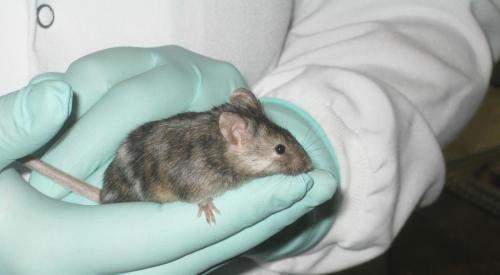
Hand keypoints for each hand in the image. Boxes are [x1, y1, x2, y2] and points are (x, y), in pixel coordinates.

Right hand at [17, 46, 337, 273]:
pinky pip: (184, 254)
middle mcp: (101, 274)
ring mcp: (114, 274)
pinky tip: (251, 209)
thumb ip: (9, 127)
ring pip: (199, 258)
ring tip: (295, 196)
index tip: (292, 185)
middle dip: (264, 219)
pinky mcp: (120, 266)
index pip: (177, 231)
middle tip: (316, 188)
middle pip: (202, 251)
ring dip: (251, 226)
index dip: (240, 209)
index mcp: (70, 252)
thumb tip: (59, 92)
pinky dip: (225, 232)